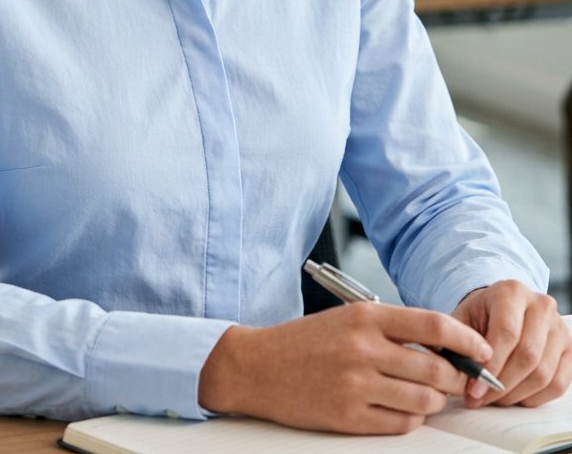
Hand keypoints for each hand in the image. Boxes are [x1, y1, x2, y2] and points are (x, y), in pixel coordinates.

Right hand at [198, 302, 493, 434]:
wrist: (257, 366)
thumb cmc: (306, 341)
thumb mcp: (348, 318)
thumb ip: (392, 330)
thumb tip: (443, 348)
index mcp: (365, 316)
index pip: (432, 324)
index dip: (466, 340)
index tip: (483, 351)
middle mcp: (363, 348)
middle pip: (435, 368)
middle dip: (456, 378)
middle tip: (459, 380)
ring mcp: (356, 384)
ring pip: (422, 401)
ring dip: (434, 401)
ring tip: (429, 396)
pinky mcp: (348, 416)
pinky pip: (400, 424)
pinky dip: (411, 420)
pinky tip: (403, 410)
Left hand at [453, 281, 571, 407]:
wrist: (501, 309)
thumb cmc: (479, 316)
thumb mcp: (462, 320)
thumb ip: (461, 343)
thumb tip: (466, 376)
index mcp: (512, 292)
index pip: (506, 332)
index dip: (490, 365)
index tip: (473, 389)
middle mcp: (541, 305)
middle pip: (527, 355)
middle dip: (502, 384)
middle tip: (481, 399)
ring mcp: (559, 328)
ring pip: (543, 374)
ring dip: (516, 394)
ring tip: (494, 398)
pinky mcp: (569, 350)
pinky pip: (558, 384)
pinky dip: (534, 398)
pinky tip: (514, 397)